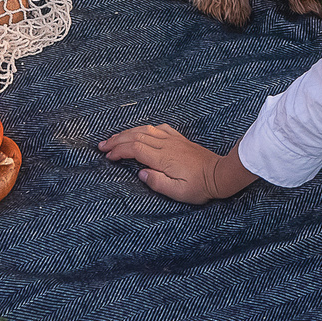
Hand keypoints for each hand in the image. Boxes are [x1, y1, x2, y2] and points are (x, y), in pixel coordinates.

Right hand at [99, 124, 257, 204]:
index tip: (108, 156)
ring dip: (128, 133)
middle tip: (102, 146)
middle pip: (136, 136)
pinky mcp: (179, 139)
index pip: (135, 149)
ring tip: (115, 138)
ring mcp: (173, 139)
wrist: (220, 174)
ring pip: (146, 130)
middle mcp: (166, 145)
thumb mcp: (178, 192)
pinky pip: (158, 128)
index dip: (119, 151)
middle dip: (117, 140)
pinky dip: (145, 129)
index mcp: (163, 158)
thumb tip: (141, 173)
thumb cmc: (200, 187)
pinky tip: (140, 132)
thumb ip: (158, 183)